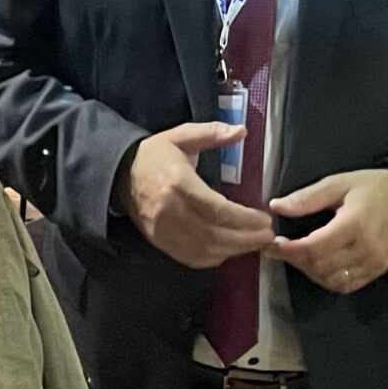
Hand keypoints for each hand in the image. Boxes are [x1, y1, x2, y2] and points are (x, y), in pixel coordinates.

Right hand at [120, 122, 274, 268]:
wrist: (120, 175)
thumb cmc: (154, 155)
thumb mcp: (181, 136)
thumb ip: (212, 133)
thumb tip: (241, 130)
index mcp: (178, 183)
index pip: (217, 209)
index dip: (244, 219)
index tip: (264, 220)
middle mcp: (169, 210)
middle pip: (214, 234)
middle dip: (245, 239)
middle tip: (267, 236)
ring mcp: (162, 230)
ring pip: (205, 249)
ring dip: (233, 250)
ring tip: (254, 244)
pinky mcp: (159, 242)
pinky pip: (190, 258)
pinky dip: (213, 258)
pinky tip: (229, 251)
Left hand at [267, 168, 387, 295]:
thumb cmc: (372, 187)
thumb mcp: (338, 183)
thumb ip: (307, 198)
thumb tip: (276, 207)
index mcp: (354, 223)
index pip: (314, 247)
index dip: (289, 249)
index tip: (272, 243)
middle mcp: (365, 248)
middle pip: (320, 266)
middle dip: (295, 260)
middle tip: (280, 249)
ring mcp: (373, 263)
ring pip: (331, 280)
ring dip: (309, 271)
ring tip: (297, 256)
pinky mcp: (377, 272)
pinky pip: (346, 285)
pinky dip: (327, 280)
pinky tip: (317, 266)